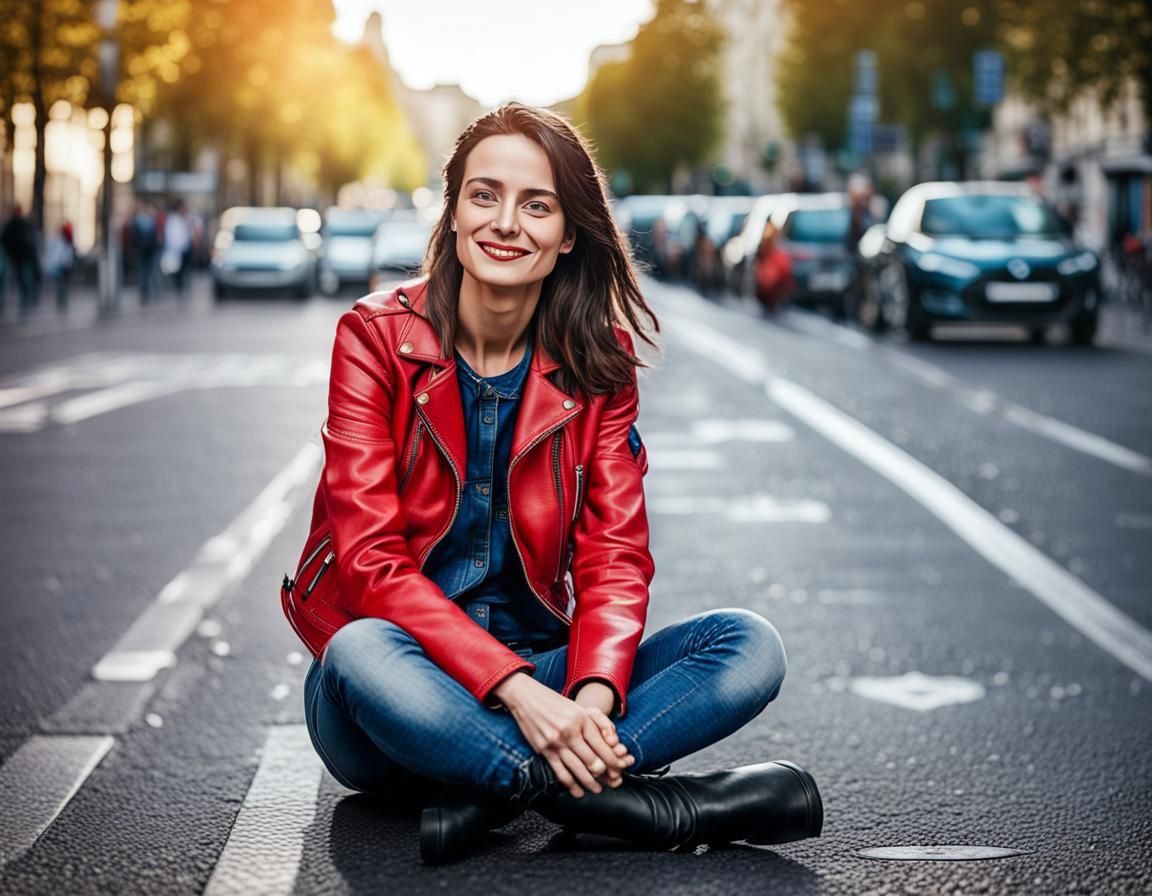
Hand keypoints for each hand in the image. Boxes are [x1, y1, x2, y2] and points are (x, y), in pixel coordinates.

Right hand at [493, 673, 633, 797]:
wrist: (526, 698)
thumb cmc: (555, 703)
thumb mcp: (579, 708)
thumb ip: (599, 722)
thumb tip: (613, 741)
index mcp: (581, 719)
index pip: (602, 745)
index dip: (613, 760)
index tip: (618, 769)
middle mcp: (570, 731)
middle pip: (592, 760)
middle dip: (604, 775)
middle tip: (612, 783)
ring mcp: (556, 742)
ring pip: (577, 769)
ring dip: (589, 783)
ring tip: (597, 789)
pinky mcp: (544, 750)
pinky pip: (560, 772)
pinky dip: (571, 785)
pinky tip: (577, 791)